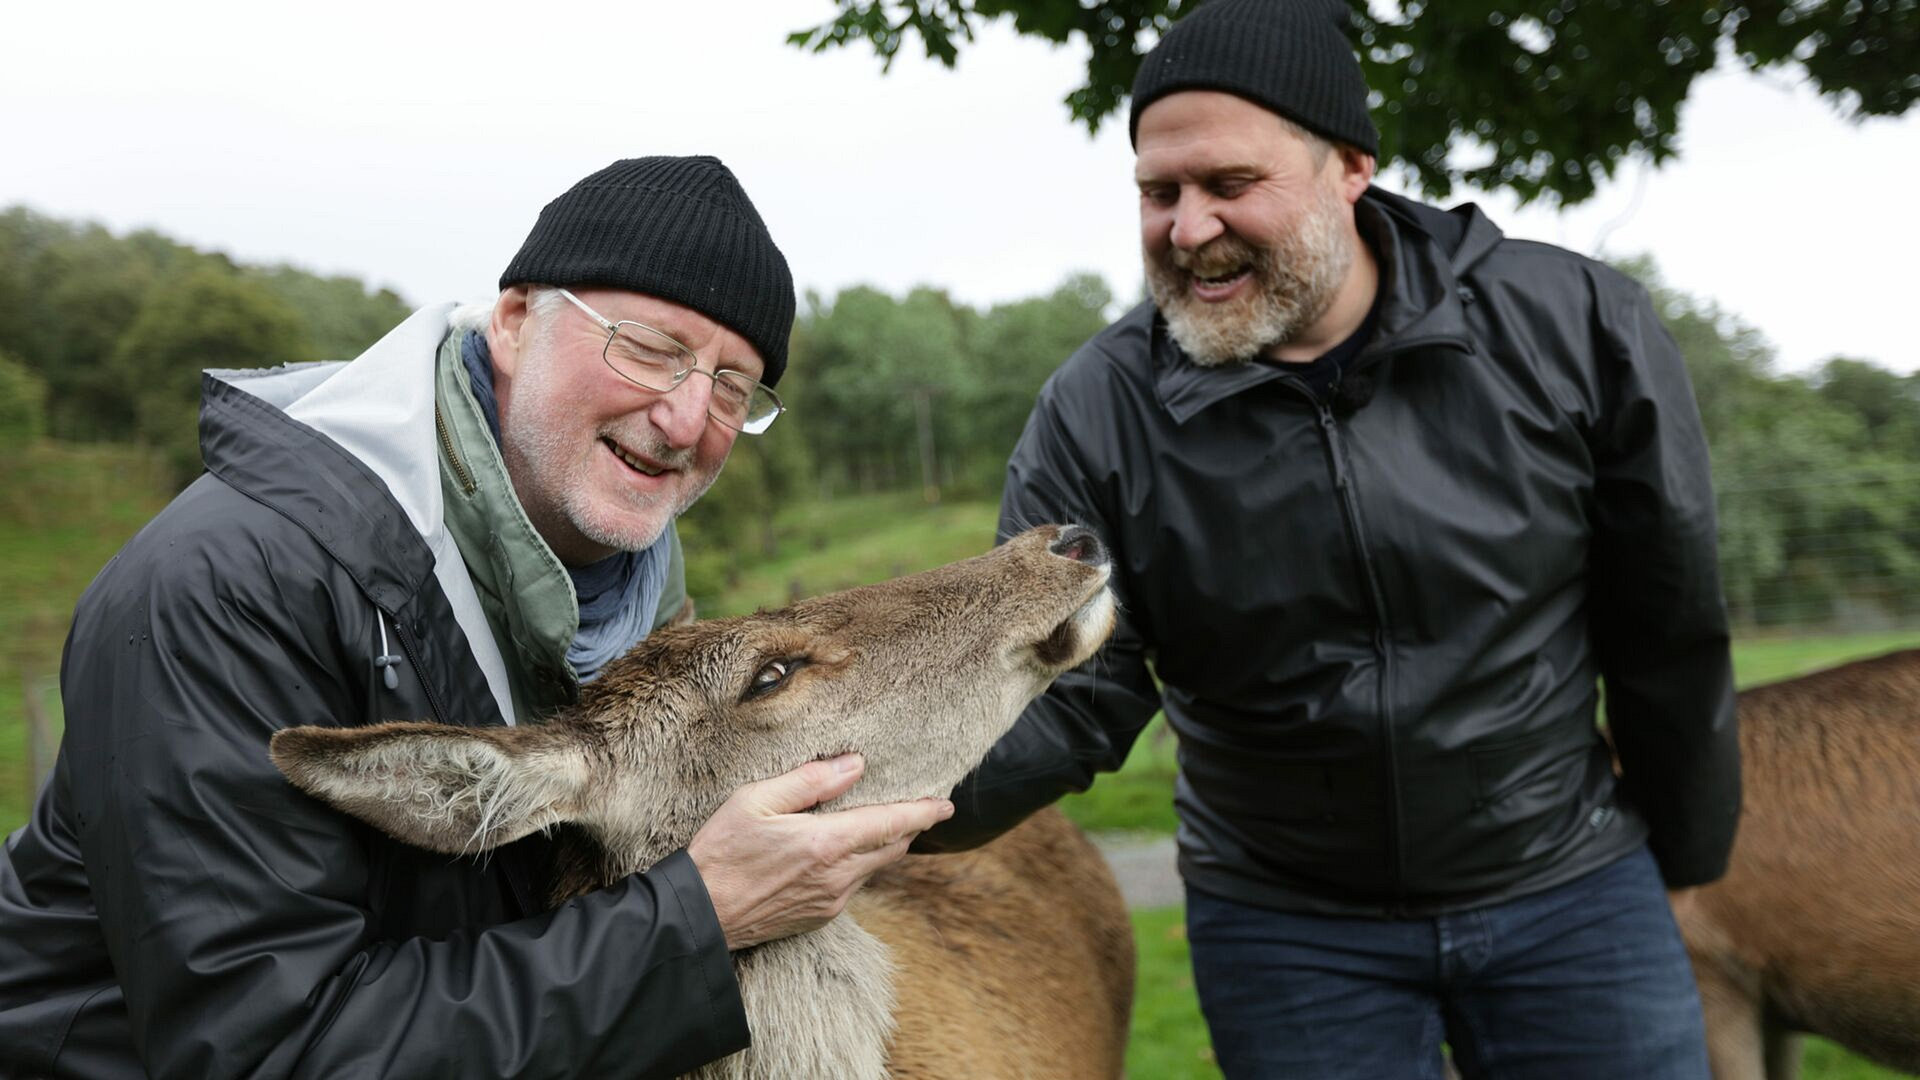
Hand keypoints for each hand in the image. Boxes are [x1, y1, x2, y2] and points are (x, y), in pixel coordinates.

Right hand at [688, 753, 954, 950]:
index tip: (946, 805)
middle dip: (908, 827)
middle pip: (892, 848)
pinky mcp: (820, 917)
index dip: (922, 812)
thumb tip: (855, 765)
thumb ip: (810, 781)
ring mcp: (831, 901)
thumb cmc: (721, 852)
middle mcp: (838, 876)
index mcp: (826, 843)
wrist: (700, 915)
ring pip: (873, 868)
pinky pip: (853, 886)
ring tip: (879, 824)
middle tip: (917, 808)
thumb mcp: (756, 801)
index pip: (891, 823)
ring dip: (882, 846)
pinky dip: (858, 865)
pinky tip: (841, 852)